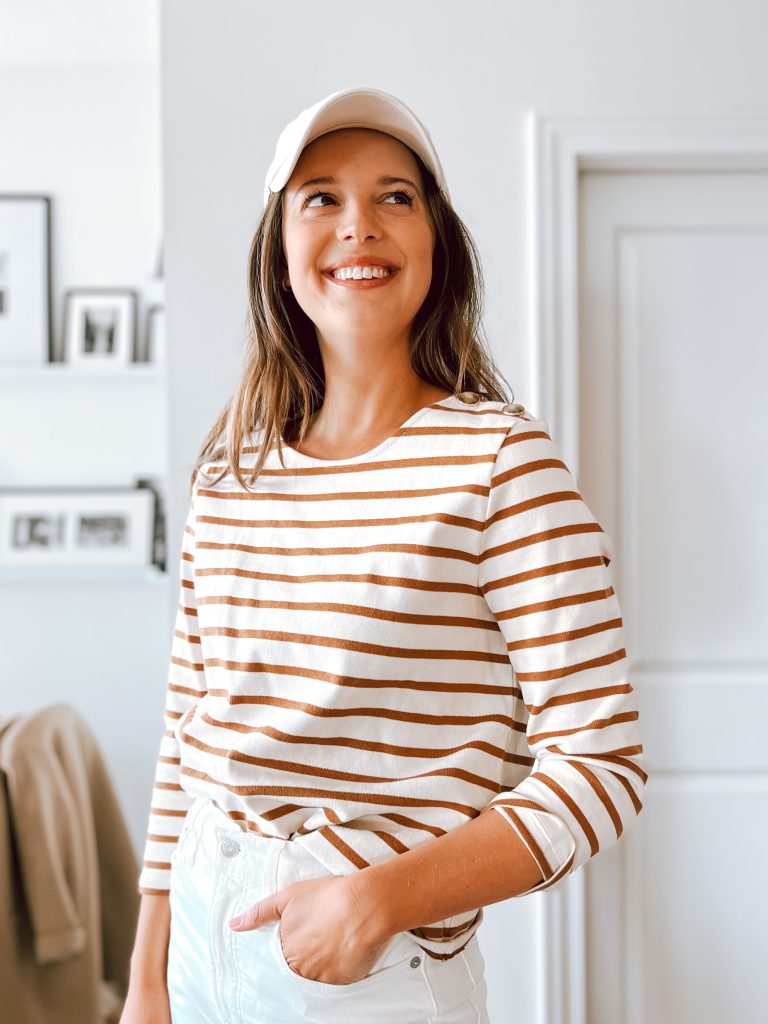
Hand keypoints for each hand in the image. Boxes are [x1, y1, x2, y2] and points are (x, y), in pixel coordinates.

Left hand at [228, 873, 388, 985]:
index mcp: (286, 952)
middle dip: (307, 953)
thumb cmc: (326, 897)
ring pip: (317, 973)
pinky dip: (338, 966)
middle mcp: (302, 970)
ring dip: (322, 961)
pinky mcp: (344, 982)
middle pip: (299, 966)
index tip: (304, 934)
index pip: (282, 956)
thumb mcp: (287, 897)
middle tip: (321, 935)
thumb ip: (259, 912)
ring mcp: (323, 978)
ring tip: (333, 939)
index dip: (293, 943)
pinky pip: (336, 979)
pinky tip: (344, 948)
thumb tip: (233, 926)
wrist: (364, 905)